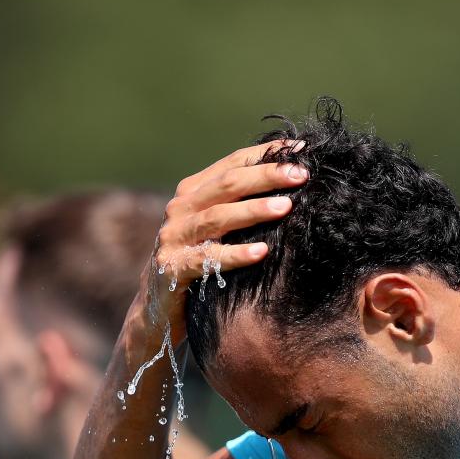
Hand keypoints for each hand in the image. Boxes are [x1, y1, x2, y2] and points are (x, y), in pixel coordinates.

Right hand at [138, 140, 308, 345]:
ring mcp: (173, 238)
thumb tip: (290, 185)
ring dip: (253, 211)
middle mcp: (180, 209)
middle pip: (227, 185)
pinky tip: (261, 252)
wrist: (158, 307)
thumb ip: (239, 207)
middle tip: (301, 175)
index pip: (232, 164)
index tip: (300, 150)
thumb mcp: (216, 230)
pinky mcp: (171, 268)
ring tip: (286, 207)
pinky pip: (207, 259)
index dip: (265, 155)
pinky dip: (235, 255)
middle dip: (266, 177)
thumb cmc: (199, 264)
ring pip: (217, 217)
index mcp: (192, 192)